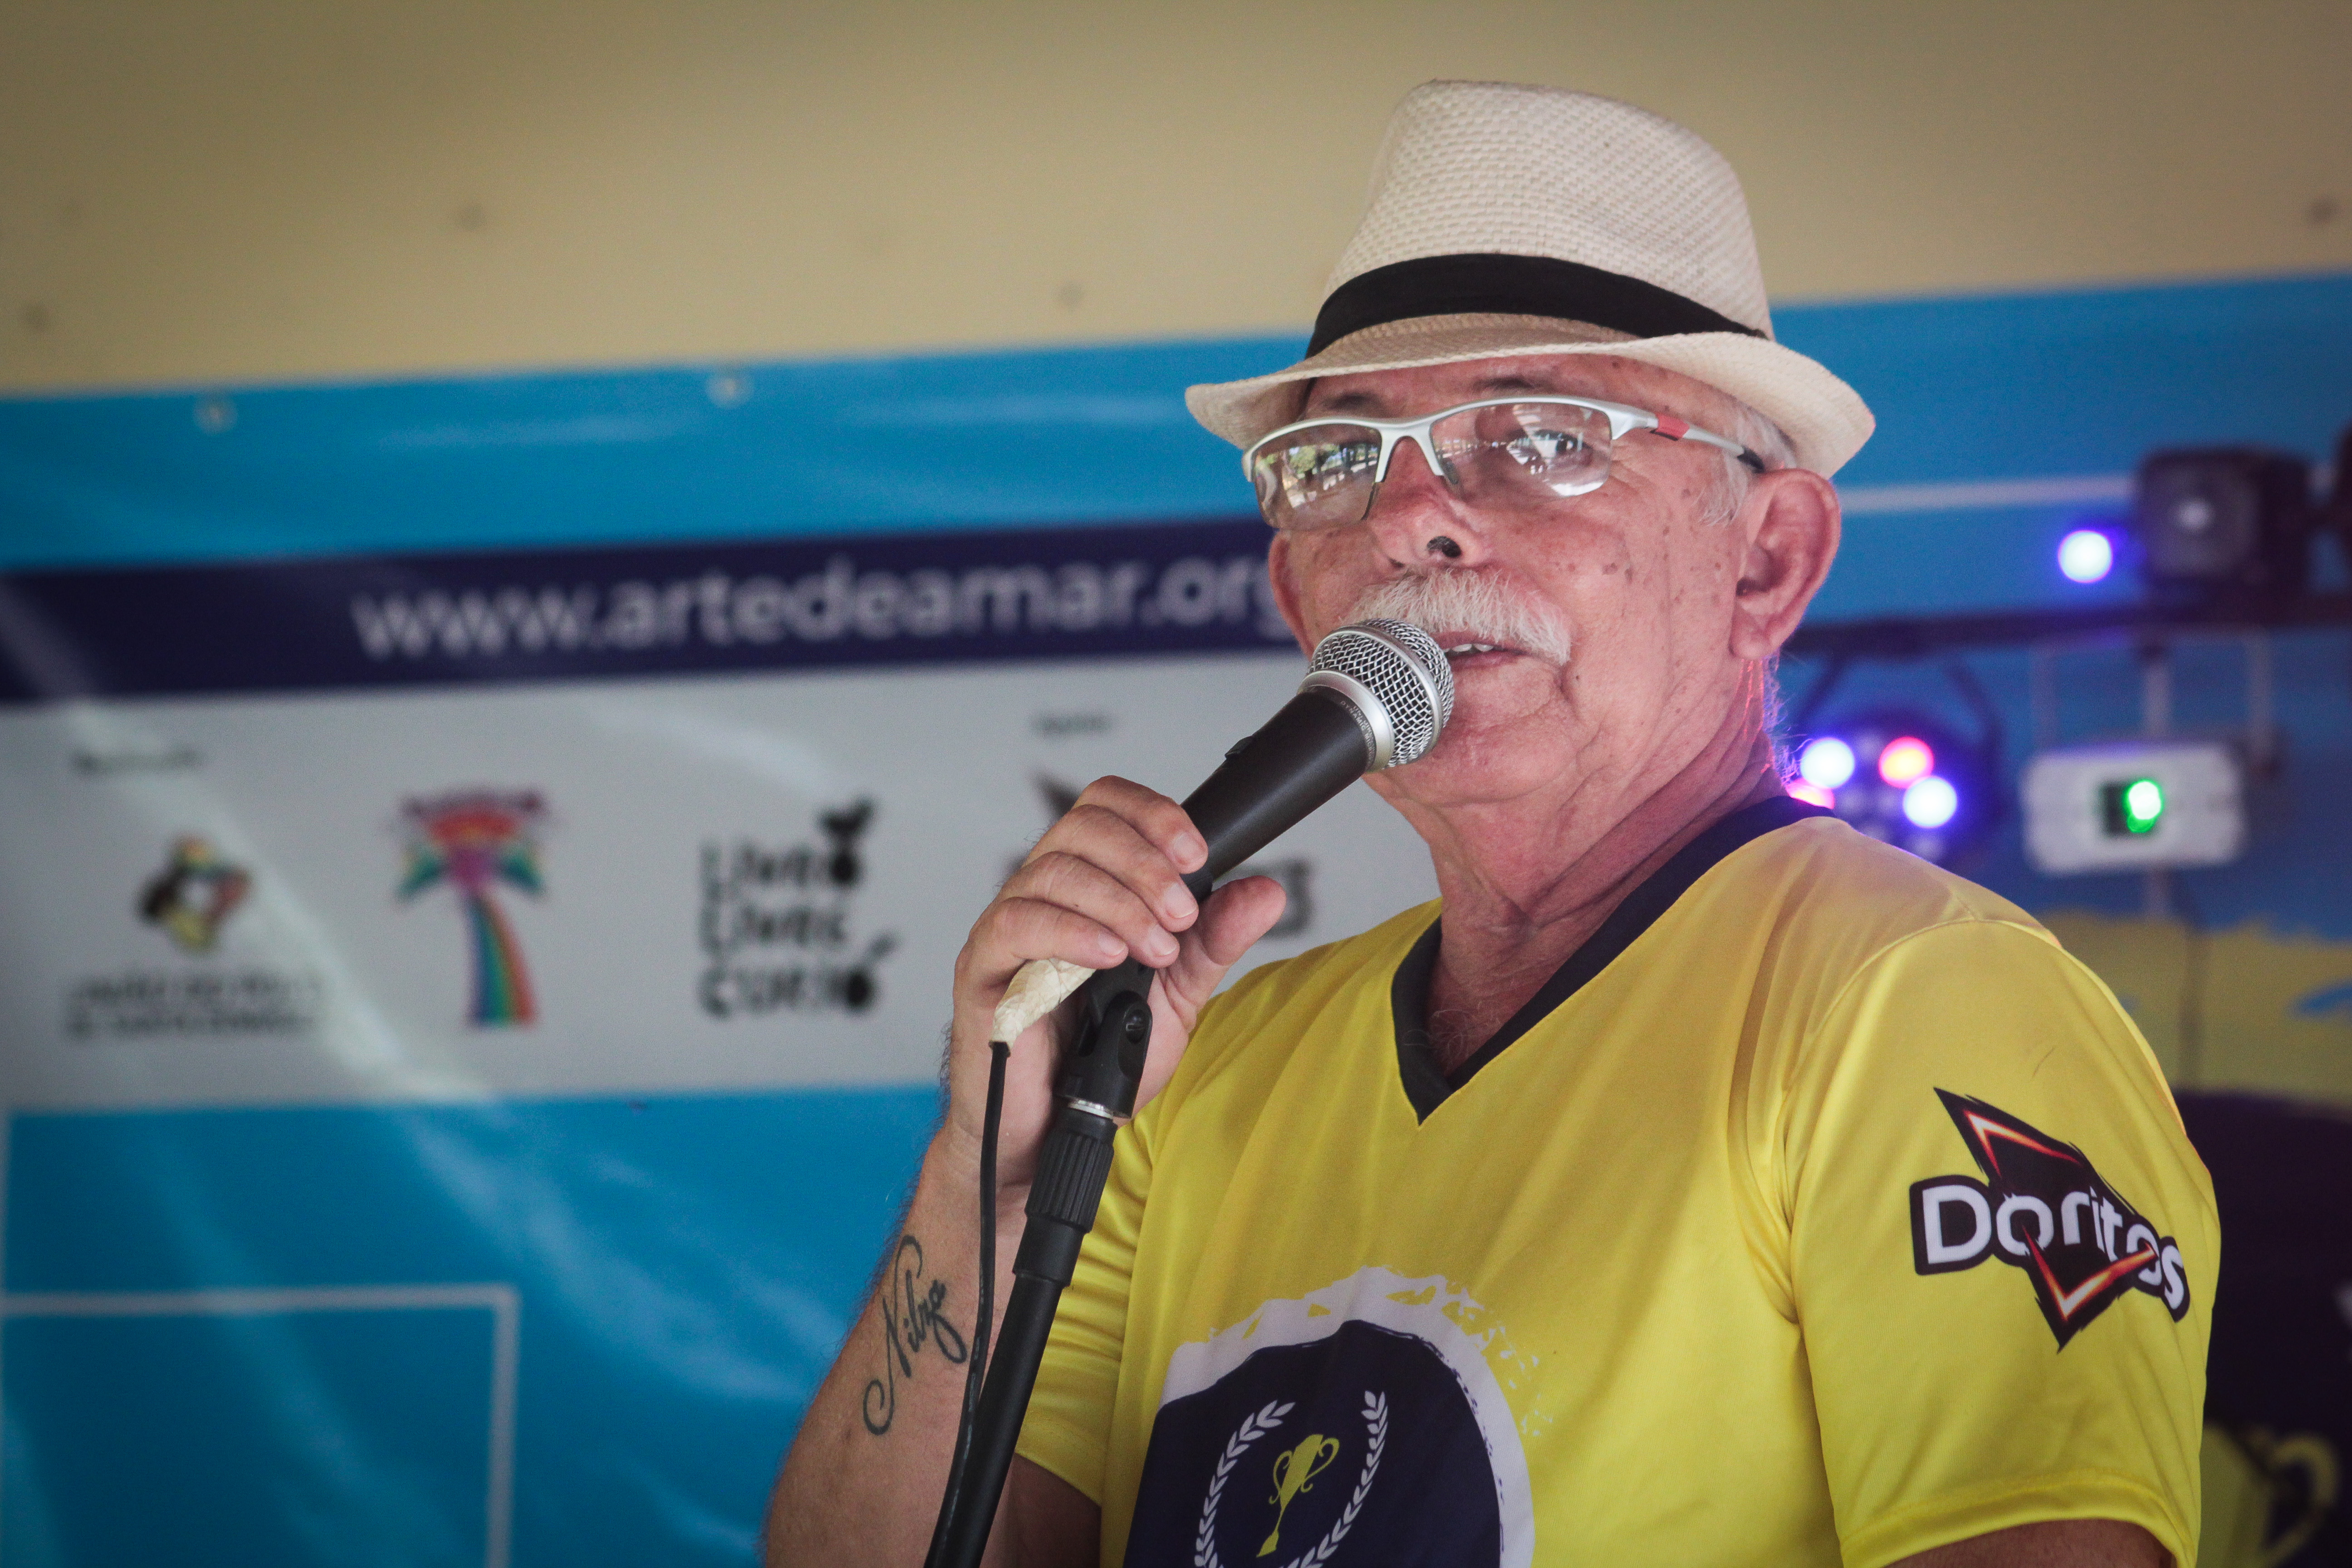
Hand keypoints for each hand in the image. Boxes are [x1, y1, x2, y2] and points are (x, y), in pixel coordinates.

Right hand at [943, 776, 1288, 1202]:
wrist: (1055, 1130)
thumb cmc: (1102, 1057)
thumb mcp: (1177, 994)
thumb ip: (1213, 941)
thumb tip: (1266, 892)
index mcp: (1088, 884)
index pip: (1107, 807)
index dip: (1152, 814)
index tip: (1196, 853)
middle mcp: (1043, 893)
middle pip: (1081, 827)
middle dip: (1144, 863)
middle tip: (1180, 916)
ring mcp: (1008, 927)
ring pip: (1053, 871)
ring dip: (1118, 902)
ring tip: (1154, 948)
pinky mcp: (984, 967)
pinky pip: (1017, 923)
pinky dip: (1070, 931)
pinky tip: (1107, 955)